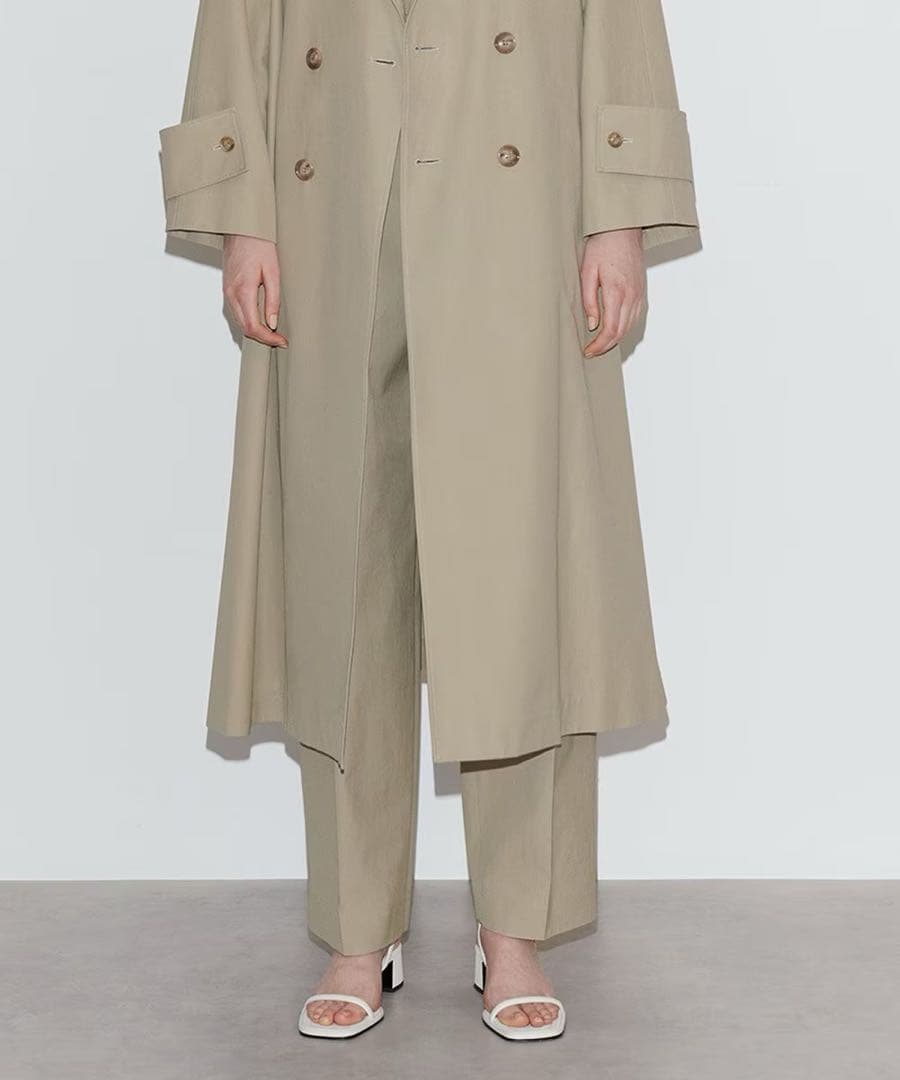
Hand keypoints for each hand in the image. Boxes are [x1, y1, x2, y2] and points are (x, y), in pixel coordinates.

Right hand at [223, 235, 288, 347]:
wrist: (241, 227)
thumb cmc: (258, 243)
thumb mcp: (273, 272)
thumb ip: (273, 299)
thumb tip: (273, 323)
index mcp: (242, 291)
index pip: (253, 326)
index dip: (268, 339)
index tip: (282, 341)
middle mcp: (231, 294)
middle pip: (245, 328)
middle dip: (263, 338)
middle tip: (280, 339)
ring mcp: (227, 292)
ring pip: (240, 322)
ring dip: (256, 330)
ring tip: (274, 331)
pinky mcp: (227, 288)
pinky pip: (237, 312)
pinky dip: (249, 320)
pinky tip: (262, 319)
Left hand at [580, 229, 645, 357]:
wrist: (623, 229)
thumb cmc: (603, 245)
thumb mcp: (587, 272)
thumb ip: (589, 300)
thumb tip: (592, 324)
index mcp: (617, 291)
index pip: (610, 329)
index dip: (599, 345)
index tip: (588, 351)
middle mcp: (632, 296)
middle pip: (621, 332)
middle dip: (605, 346)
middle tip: (591, 351)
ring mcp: (639, 294)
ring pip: (630, 327)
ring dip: (615, 340)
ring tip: (599, 344)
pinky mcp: (641, 292)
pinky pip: (636, 317)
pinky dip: (624, 329)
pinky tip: (614, 331)